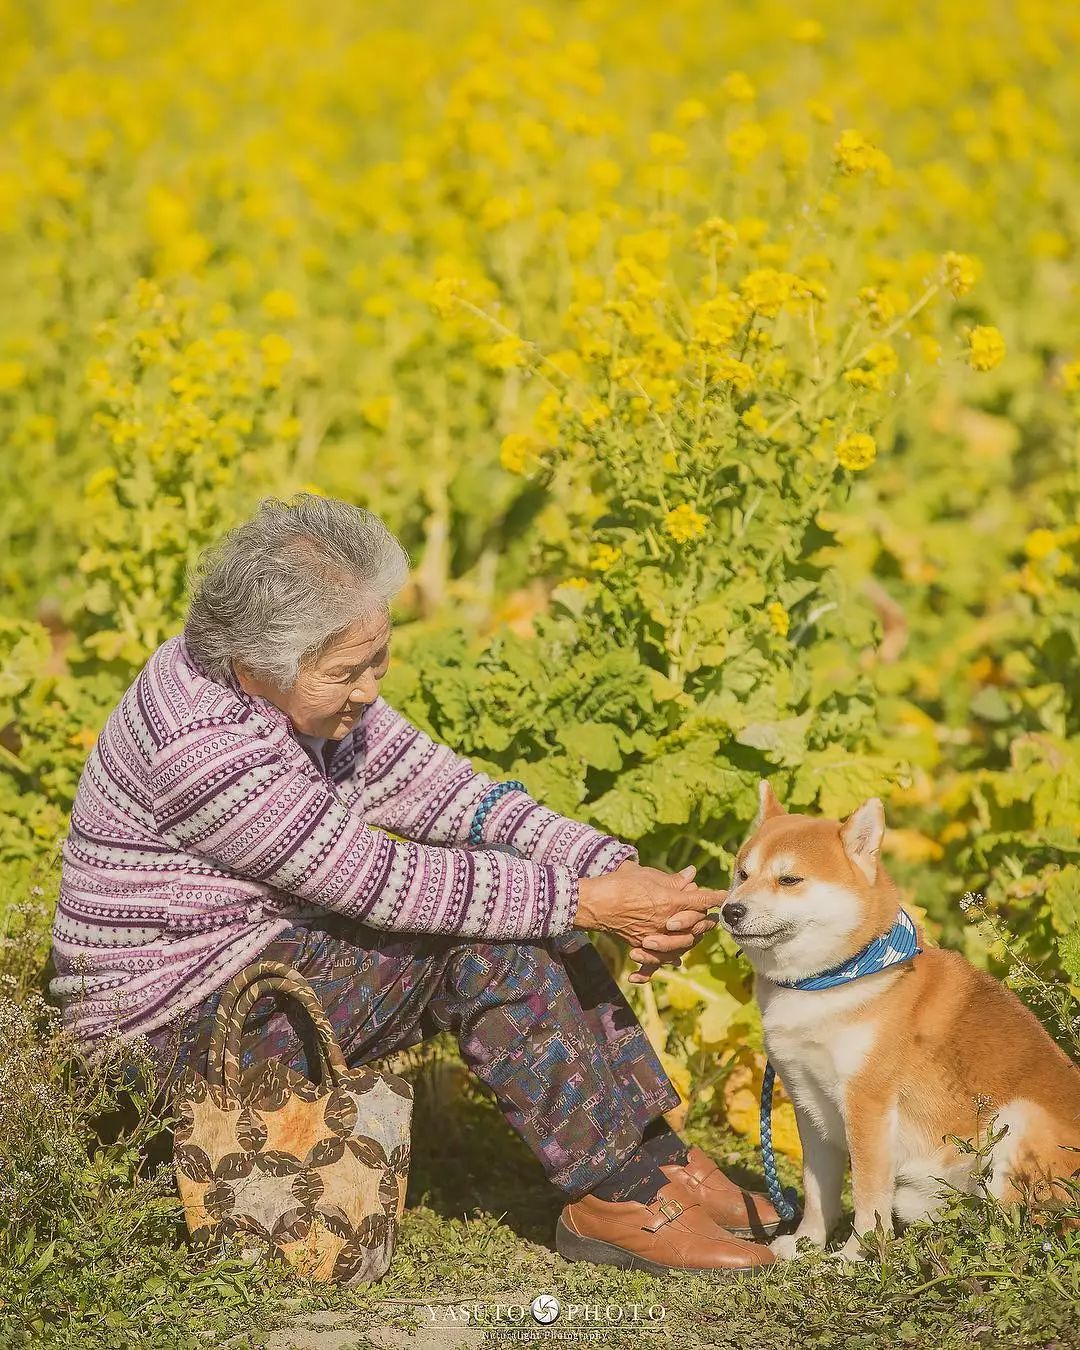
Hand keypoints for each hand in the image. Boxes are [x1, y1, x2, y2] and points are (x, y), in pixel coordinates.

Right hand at [575, 861, 721, 979]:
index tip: (723, 896)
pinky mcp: (641, 945)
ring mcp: (654, 936)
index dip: (715, 898)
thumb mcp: (647, 875)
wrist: (594, 903)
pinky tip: (675, 962)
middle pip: (696, 925)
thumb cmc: (620, 884)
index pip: (701, 900)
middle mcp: (666, 922)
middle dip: (705, 921)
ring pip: (682, 945)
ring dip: (691, 940)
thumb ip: (672, 879)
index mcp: (670, 901)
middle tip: (711, 918)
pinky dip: (668, 961)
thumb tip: (691, 874)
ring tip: (697, 936)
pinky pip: (659, 960)